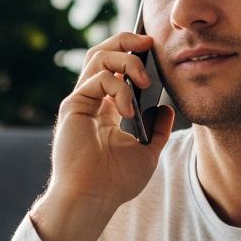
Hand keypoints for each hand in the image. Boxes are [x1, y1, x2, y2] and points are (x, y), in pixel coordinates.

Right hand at [30, 31, 175, 240]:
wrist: (93, 200)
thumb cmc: (115, 183)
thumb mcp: (147, 152)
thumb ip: (156, 130)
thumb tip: (167, 108)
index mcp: (106, 109)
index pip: (116, 67)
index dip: (134, 53)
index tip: (156, 51)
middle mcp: (91, 100)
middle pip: (102, 52)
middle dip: (126, 40)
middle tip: (149, 42)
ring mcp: (81, 101)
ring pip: (97, 57)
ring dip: (126, 59)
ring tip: (144, 79)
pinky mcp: (74, 106)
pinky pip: (97, 80)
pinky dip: (119, 88)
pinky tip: (129, 110)